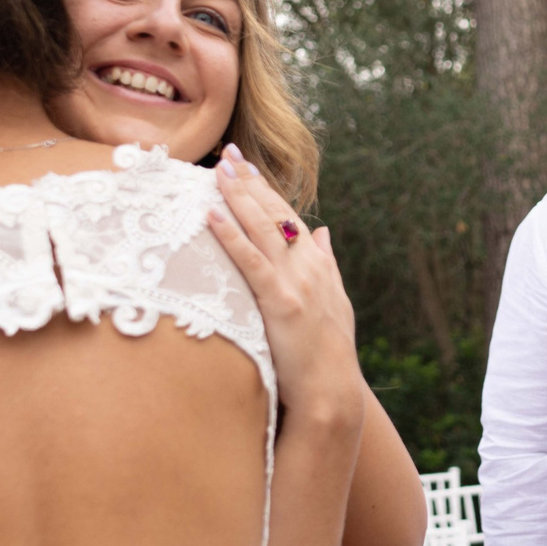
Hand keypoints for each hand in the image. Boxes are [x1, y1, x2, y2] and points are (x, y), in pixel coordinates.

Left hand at [208, 148, 364, 424]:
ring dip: (238, 195)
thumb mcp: (334, 302)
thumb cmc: (328, 354)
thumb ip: (326, 264)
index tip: (247, 166)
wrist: (333, 393)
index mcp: (318, 265)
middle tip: (228, 153)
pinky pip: (251, 262)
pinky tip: (212, 214)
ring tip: (218, 170)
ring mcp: (296, 283)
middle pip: (274, 214)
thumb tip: (323, 232)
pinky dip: (230, 235)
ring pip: (263, 228)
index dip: (267, 189)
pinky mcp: (280, 303)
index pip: (289, 217)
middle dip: (249, 181)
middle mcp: (309, 266)